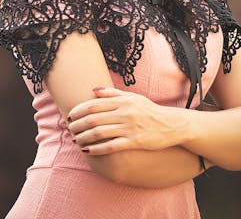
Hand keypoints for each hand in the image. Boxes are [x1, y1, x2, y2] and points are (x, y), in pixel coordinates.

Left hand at [66, 87, 181, 154]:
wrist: (171, 124)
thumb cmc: (149, 110)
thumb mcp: (133, 97)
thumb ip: (112, 93)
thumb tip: (93, 90)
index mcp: (123, 100)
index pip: (94, 104)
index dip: (79, 110)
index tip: (70, 115)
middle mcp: (125, 112)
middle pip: (94, 118)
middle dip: (78, 124)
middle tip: (69, 129)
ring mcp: (130, 127)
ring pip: (99, 132)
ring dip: (84, 137)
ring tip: (75, 140)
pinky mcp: (135, 141)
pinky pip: (111, 146)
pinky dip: (97, 149)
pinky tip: (87, 151)